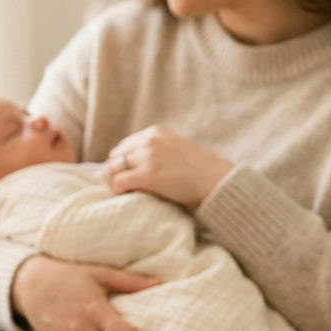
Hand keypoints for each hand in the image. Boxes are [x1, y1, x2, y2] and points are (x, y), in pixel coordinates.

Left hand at [105, 125, 234, 209]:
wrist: (216, 180)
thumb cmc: (201, 171)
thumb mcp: (177, 150)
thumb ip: (159, 152)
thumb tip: (139, 167)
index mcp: (156, 133)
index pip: (125, 145)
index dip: (122, 162)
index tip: (125, 175)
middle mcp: (149, 141)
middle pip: (116, 156)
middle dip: (115, 172)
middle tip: (121, 187)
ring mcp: (148, 157)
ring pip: (113, 168)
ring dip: (114, 182)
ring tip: (123, 193)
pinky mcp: (148, 175)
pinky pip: (119, 182)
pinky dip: (118, 191)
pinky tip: (125, 197)